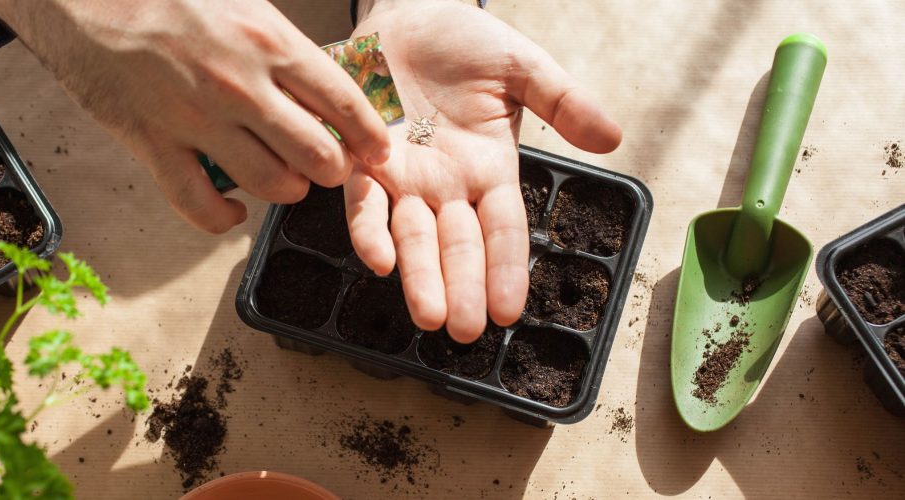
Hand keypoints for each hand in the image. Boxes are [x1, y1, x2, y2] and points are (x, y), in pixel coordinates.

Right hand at [0, 0, 390, 232]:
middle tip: (328, 164)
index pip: (343, 101)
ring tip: (285, 179)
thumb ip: (280, 44)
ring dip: (286, 190)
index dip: (369, 135)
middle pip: (316, 154)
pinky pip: (200, 206)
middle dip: (332, 169)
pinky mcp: (154, 146)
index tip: (378, 150)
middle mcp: (240, 86)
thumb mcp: (240, 2)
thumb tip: (320, 80)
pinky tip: (234, 210)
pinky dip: (223, 218)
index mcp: (267, 41)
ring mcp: (196, 120)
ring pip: (270, 184)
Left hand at [348, 0, 621, 342]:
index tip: (509, 311)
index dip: (506, 270)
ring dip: (419, 276)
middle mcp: (446, 185)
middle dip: (461, 288)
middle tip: (464, 331)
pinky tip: (377, 259)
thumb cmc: (466, 41)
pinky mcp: (363, 159)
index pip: (503, 231)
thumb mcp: (523, 68)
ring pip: (412, 236)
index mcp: (490, 170)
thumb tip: (613, 138)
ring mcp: (404, 177)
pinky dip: (369, 228)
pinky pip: (364, 201)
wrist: (408, 11)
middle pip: (458, 246)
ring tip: (429, 314)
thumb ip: (563, 101)